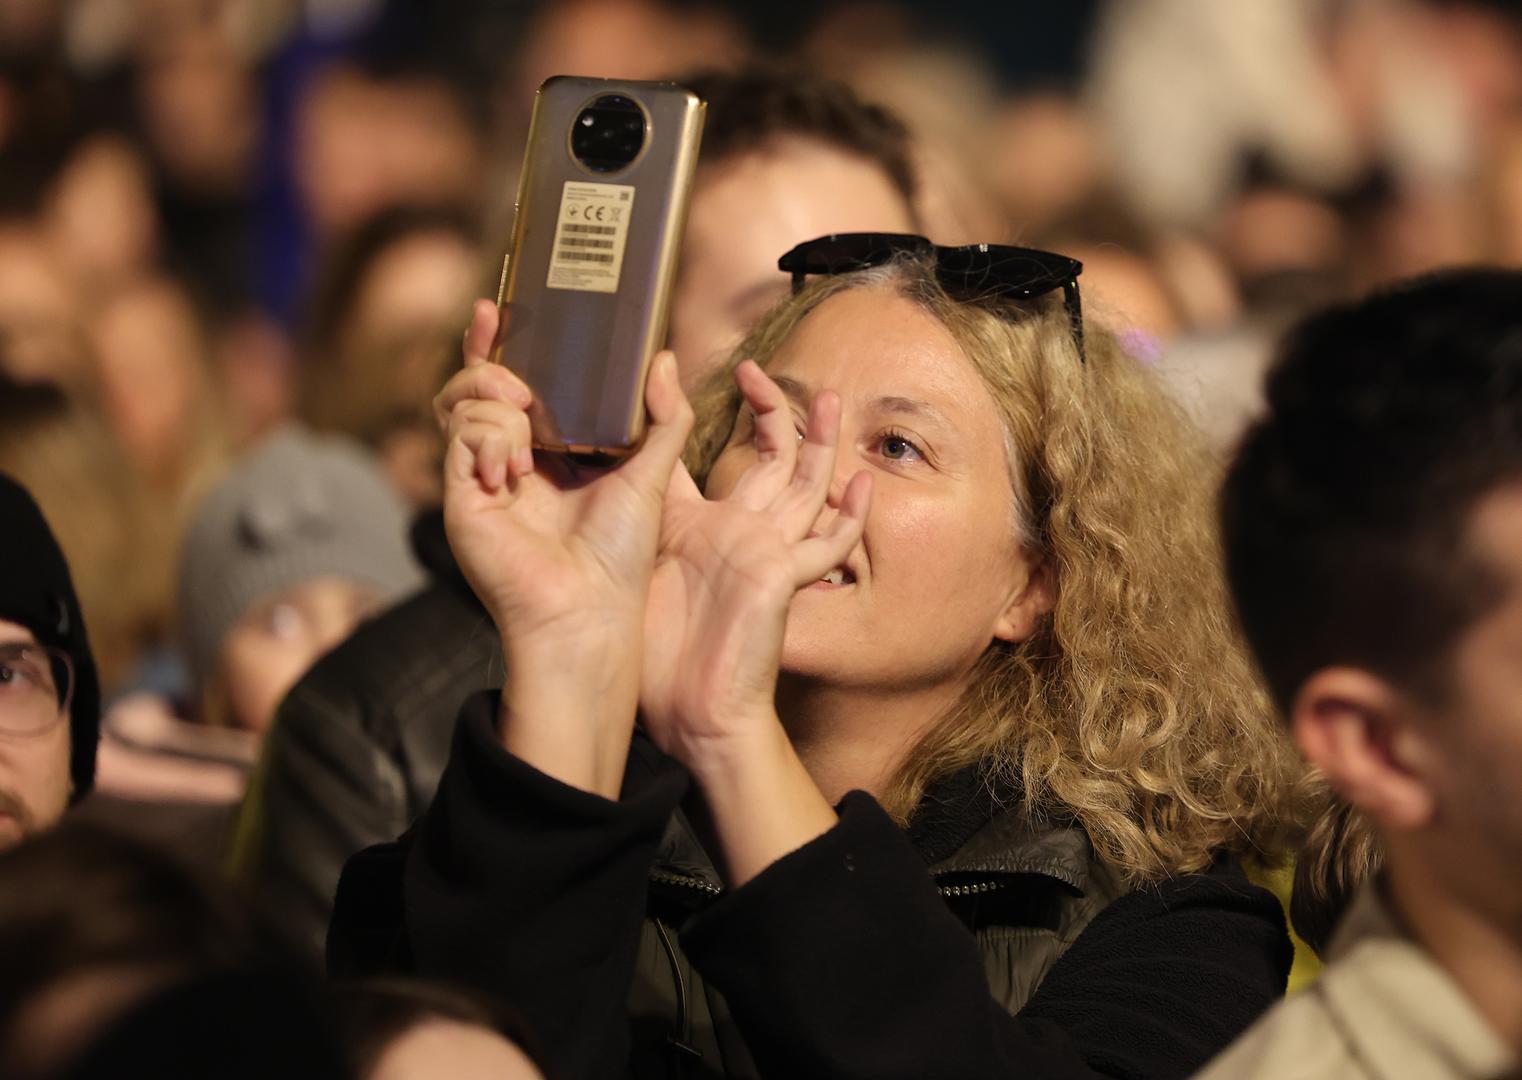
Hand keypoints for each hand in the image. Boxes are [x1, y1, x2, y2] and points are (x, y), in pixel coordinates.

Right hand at [438, 300, 692, 641]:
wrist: (589, 609)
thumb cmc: (622, 553)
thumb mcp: (653, 473)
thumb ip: (664, 415)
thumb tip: (663, 355)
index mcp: (551, 452)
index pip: (515, 385)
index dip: (501, 345)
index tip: (498, 308)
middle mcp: (511, 460)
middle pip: (475, 386)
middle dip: (488, 362)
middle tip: (521, 384)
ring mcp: (480, 477)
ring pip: (461, 402)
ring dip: (493, 400)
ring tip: (524, 426)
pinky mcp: (461, 495)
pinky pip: (457, 435)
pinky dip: (486, 436)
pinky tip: (511, 469)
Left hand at [638, 361, 871, 770]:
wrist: (686, 706)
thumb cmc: (661, 649)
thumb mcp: (644, 553)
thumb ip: (641, 500)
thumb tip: (608, 458)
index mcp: (715, 528)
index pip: (731, 461)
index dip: (732, 422)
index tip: (719, 375)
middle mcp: (748, 534)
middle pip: (776, 462)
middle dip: (777, 415)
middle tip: (762, 372)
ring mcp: (771, 555)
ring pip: (808, 490)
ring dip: (822, 447)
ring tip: (831, 403)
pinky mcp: (784, 579)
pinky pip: (828, 546)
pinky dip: (847, 519)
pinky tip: (861, 489)